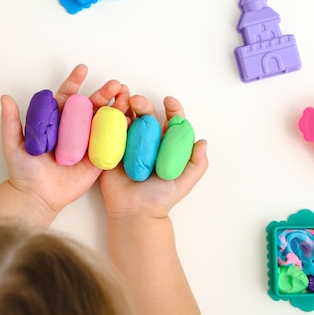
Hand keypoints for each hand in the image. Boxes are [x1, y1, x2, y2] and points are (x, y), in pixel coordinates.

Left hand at [0, 64, 130, 219]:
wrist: (36, 197)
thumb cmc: (23, 170)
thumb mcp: (13, 143)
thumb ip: (11, 121)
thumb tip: (5, 97)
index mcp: (57, 121)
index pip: (67, 97)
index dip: (75, 82)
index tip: (82, 69)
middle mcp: (74, 130)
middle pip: (91, 106)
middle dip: (104, 93)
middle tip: (114, 84)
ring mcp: (87, 143)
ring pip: (104, 121)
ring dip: (117, 107)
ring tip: (127, 96)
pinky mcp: (97, 159)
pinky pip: (111, 143)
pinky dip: (122, 131)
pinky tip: (131, 119)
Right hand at [100, 95, 207, 219]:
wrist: (134, 213)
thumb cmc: (160, 199)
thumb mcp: (184, 183)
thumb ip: (196, 164)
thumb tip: (203, 142)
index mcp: (166, 145)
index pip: (172, 122)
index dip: (172, 109)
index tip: (169, 102)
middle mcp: (148, 142)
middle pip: (147, 117)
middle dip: (143, 104)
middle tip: (137, 101)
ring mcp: (129, 145)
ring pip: (129, 121)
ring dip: (125, 108)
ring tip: (122, 102)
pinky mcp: (113, 151)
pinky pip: (111, 134)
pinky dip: (111, 122)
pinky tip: (110, 115)